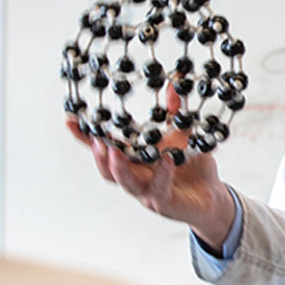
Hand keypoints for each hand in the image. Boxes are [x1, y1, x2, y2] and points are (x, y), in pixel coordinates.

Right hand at [64, 97, 235, 249]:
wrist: (213, 196)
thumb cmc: (192, 166)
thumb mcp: (183, 134)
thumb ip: (176, 110)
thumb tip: (174, 82)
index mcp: (135, 159)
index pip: (105, 147)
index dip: (85, 137)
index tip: (71, 120)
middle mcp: (136, 176)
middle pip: (107, 168)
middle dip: (98, 154)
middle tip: (94, 139)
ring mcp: (147, 192)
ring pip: (126, 182)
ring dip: (118, 168)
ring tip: (115, 152)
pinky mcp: (164, 202)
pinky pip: (159, 189)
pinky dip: (161, 174)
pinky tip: (165, 160)